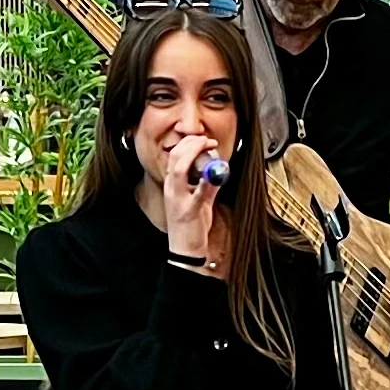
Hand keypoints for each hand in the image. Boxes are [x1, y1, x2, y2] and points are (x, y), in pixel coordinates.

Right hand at [158, 132, 224, 264]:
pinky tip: (212, 174)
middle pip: (175, 158)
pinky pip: (196, 193)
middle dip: (192, 144)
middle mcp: (171, 190)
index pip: (174, 156)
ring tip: (209, 148)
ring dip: (194, 154)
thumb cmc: (191, 226)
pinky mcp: (189, 211)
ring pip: (179, 170)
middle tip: (207, 140)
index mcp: (172, 186)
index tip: (203, 139)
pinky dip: (204, 181)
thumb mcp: (201, 201)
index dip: (188, 143)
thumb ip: (208, 185)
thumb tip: (218, 170)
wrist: (185, 250)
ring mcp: (178, 200)